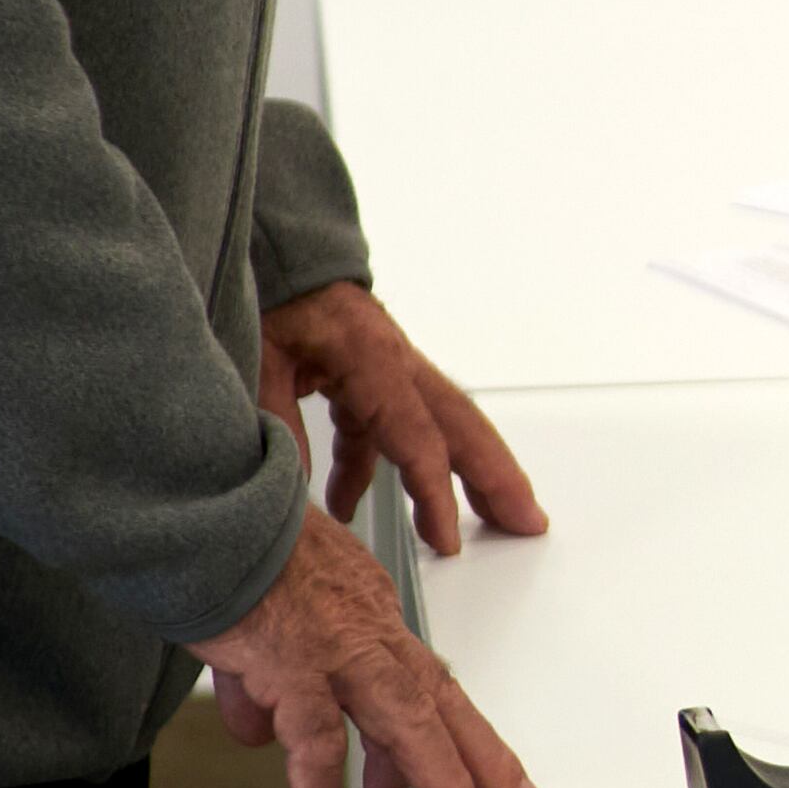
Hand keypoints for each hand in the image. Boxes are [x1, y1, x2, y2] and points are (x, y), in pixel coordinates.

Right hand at [191, 501, 548, 787]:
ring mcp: (335, 646)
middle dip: (481, 760)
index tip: (465, 776)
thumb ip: (272, 680)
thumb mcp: (266, 620)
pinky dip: (316, 786)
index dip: (450, 732)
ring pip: (405, 719)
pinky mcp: (293, 660)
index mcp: (368, 613)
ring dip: (437, 776)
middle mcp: (367, 629)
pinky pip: (314, 736)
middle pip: (439, 702)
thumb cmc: (230, 551)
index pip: (422, 681)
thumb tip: (261, 731)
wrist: (204, 508)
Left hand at [262, 280, 544, 558]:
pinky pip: (392, 427)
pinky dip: (386, 468)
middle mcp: (396, 362)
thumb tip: (293, 490)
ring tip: (481, 520)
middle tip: (528, 522)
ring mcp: (389, 367)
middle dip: (498, 479)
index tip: (447, 539)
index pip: (418, 438)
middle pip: (462, 427)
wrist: (270, 248)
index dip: (436, 494)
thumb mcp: (260, 360)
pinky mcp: (370, 373)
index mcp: (374, 358)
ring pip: (439, 427)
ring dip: (461, 476)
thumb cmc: (271, 290)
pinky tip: (352, 502)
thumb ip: (279, 426)